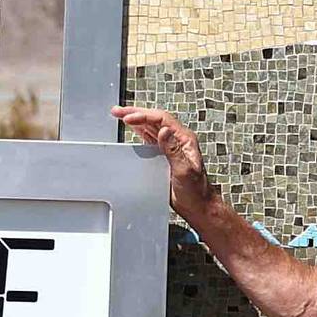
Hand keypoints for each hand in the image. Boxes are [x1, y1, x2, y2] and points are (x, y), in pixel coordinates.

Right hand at [113, 106, 215, 224]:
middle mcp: (178, 140)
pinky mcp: (165, 155)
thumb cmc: (195, 190)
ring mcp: (171, 147)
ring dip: (136, 120)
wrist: (198, 205)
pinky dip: (140, 131)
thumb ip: (173, 150)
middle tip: (118, 111)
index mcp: (184, 140)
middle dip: (136, 113)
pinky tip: (133, 129)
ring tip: (120, 115)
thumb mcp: (184, 170)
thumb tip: (164, 130)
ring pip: (152, 127)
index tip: (128, 118)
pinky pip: (151, 138)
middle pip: (155, 120)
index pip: (162, 120)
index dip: (143, 116)